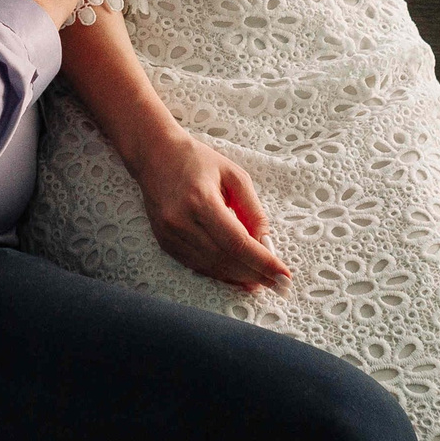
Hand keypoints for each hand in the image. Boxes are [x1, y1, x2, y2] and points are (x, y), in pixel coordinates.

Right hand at [123, 131, 292, 294]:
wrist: (155, 156)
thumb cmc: (197, 160)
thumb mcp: (234, 175)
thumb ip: (252, 209)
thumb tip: (266, 242)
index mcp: (201, 200)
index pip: (238, 242)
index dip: (263, 262)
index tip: (284, 275)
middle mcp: (181, 221)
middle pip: (225, 259)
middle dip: (256, 274)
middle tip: (279, 284)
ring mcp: (170, 235)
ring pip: (212, 267)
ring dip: (240, 278)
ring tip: (263, 282)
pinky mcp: (165, 242)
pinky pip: (197, 265)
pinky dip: (220, 273)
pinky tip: (239, 276)